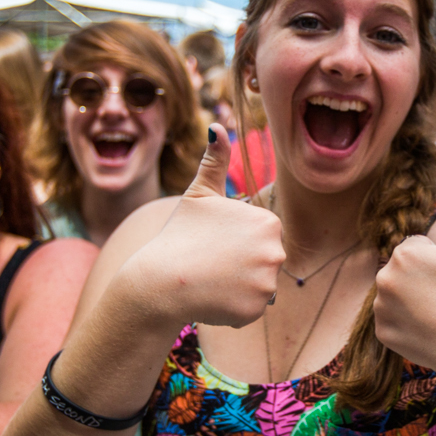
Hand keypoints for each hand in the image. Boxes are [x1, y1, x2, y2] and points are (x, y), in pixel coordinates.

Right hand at [115, 125, 283, 327]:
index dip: (236, 241)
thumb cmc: (179, 234)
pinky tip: (212, 297)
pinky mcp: (257, 309)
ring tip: (211, 280)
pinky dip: (234, 307)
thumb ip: (215, 161)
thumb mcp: (198, 194)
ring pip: (258, 286)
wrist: (159, 280)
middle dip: (241, 264)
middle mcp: (276, 250)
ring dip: (238, 286)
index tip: (215, 242)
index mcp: (267, 222)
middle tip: (212, 262)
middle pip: (264, 261)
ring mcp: (268, 282)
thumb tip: (217, 126)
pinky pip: (250, 308)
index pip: (261, 236)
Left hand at [374, 191, 435, 382]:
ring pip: (394, 293)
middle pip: (402, 269)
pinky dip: (405, 322)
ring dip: (410, 299)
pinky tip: (426, 328)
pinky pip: (391, 319)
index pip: (415, 246)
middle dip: (419, 277)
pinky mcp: (381, 331)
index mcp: (406, 253)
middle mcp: (385, 276)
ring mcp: (380, 306)